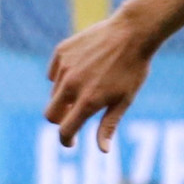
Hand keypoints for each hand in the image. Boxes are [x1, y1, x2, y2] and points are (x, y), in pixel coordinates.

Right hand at [46, 13, 156, 151]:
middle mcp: (71, 85)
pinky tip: (80, 71)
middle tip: (73, 117)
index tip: (71, 141)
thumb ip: (109, 125)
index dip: (66, 139)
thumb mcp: (124, 100)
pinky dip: (62, 77)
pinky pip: (54, 72)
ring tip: (87, 87)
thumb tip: (103, 150)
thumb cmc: (133, 69)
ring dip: (64, 97)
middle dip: (60, 120)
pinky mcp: (61, 52)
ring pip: (54, 92)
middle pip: (50, 114)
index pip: (65, 130)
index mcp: (88, 101)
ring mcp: (64, 67)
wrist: (132, 33)